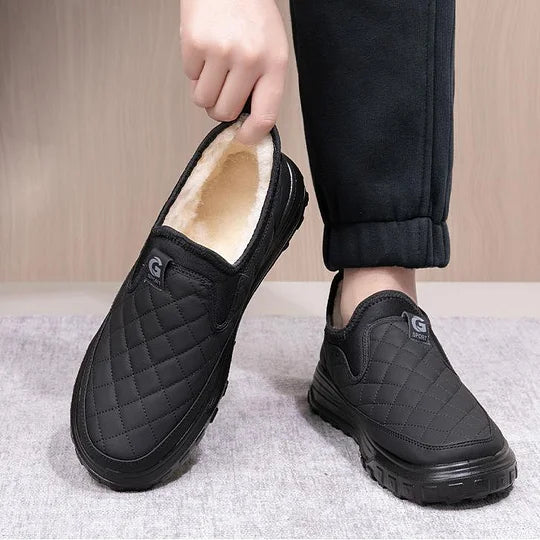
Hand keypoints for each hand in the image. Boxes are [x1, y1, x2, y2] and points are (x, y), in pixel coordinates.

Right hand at [180, 0, 288, 143]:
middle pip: (225, 113)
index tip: (243, 138)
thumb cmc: (252, 14)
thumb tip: (247, 122)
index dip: (251, 135)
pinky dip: (195, 68)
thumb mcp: (272, 50)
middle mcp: (249, 59)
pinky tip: (206, 49)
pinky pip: (189, 78)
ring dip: (205, 90)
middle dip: (220, 107)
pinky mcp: (195, 43)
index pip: (264, 116)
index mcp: (274, 64)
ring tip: (215, 66)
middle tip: (223, 89)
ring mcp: (221, 51)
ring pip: (203, 101)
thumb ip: (263, 86)